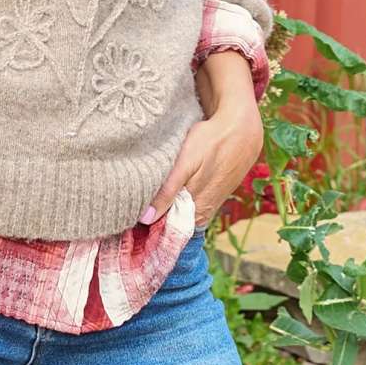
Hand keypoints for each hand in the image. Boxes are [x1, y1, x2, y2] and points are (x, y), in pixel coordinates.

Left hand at [142, 50, 263, 228]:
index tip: (124, 217)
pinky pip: (183, 205)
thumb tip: (145, 219)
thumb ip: (167, 192)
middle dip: (148, 218)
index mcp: (196, 215)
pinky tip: (160, 188)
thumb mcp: (186, 163)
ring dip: (158, 207)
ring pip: (174, 214)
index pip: (163, 233)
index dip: (143, 227)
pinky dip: (170, 199)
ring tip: (140, 194)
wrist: (241, 131)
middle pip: (167, 225)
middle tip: (127, 204)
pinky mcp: (206, 196)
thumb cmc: (211, 143)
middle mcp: (200, 216)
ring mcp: (204, 207)